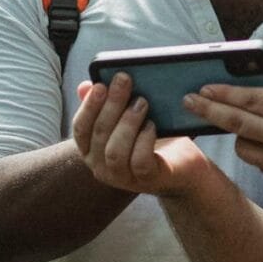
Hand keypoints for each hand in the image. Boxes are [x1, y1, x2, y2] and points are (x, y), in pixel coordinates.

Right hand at [72, 73, 211, 195]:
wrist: (182, 167)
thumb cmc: (150, 140)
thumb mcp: (127, 119)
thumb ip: (106, 105)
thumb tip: (86, 86)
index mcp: (91, 150)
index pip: (80, 129)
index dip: (88, 106)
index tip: (100, 85)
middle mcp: (101, 167)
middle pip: (99, 135)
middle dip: (111, 105)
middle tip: (125, 81)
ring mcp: (122, 177)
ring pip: (115, 151)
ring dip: (127, 123)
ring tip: (142, 102)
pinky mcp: (146, 180)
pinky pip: (139, 162)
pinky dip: (144, 141)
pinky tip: (152, 126)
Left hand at [184, 52, 262, 194]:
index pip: (252, 99)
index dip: (224, 92)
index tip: (203, 87)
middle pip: (238, 124)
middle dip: (211, 111)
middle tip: (190, 102)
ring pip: (245, 148)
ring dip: (236, 133)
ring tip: (237, 121)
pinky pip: (261, 164)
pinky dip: (255, 150)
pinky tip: (260, 140)